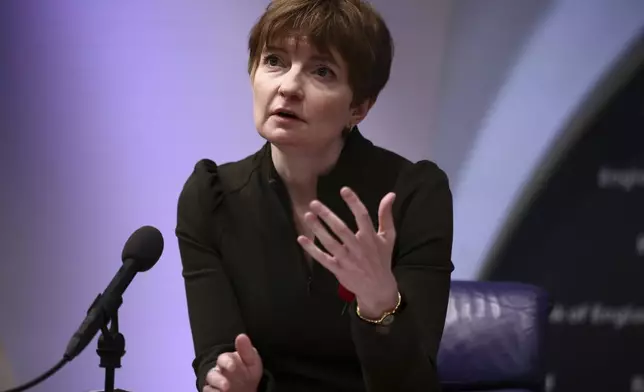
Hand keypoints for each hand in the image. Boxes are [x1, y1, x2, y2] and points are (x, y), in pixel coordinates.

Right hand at [204, 334, 262, 391]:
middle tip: (226, 385)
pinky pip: (208, 390)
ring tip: (225, 389)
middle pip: (213, 372)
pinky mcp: (213, 391)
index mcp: (228, 360)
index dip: (227, 362)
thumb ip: (246, 350)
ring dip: (216, 385)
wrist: (247, 388)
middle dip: (218, 379)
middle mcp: (219, 371)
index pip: (224, 358)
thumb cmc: (248, 372)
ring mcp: (215, 382)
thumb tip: (241, 336)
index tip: (232, 367)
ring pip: (210, 381)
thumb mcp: (252, 361)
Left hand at [297, 187, 398, 317]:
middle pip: (341, 229)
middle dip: (327, 215)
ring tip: (307, 216)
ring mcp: (346, 259)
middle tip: (314, 203)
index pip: (362, 217)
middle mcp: (358, 248)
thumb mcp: (388, 237)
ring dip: (318, 229)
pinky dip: (311, 249)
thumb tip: (390, 194)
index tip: (344, 190)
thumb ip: (386, 215)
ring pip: (330, 243)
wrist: (378, 288)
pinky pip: (322, 258)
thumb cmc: (382, 259)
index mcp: (370, 238)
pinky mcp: (337, 269)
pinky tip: (301, 239)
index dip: (353, 202)